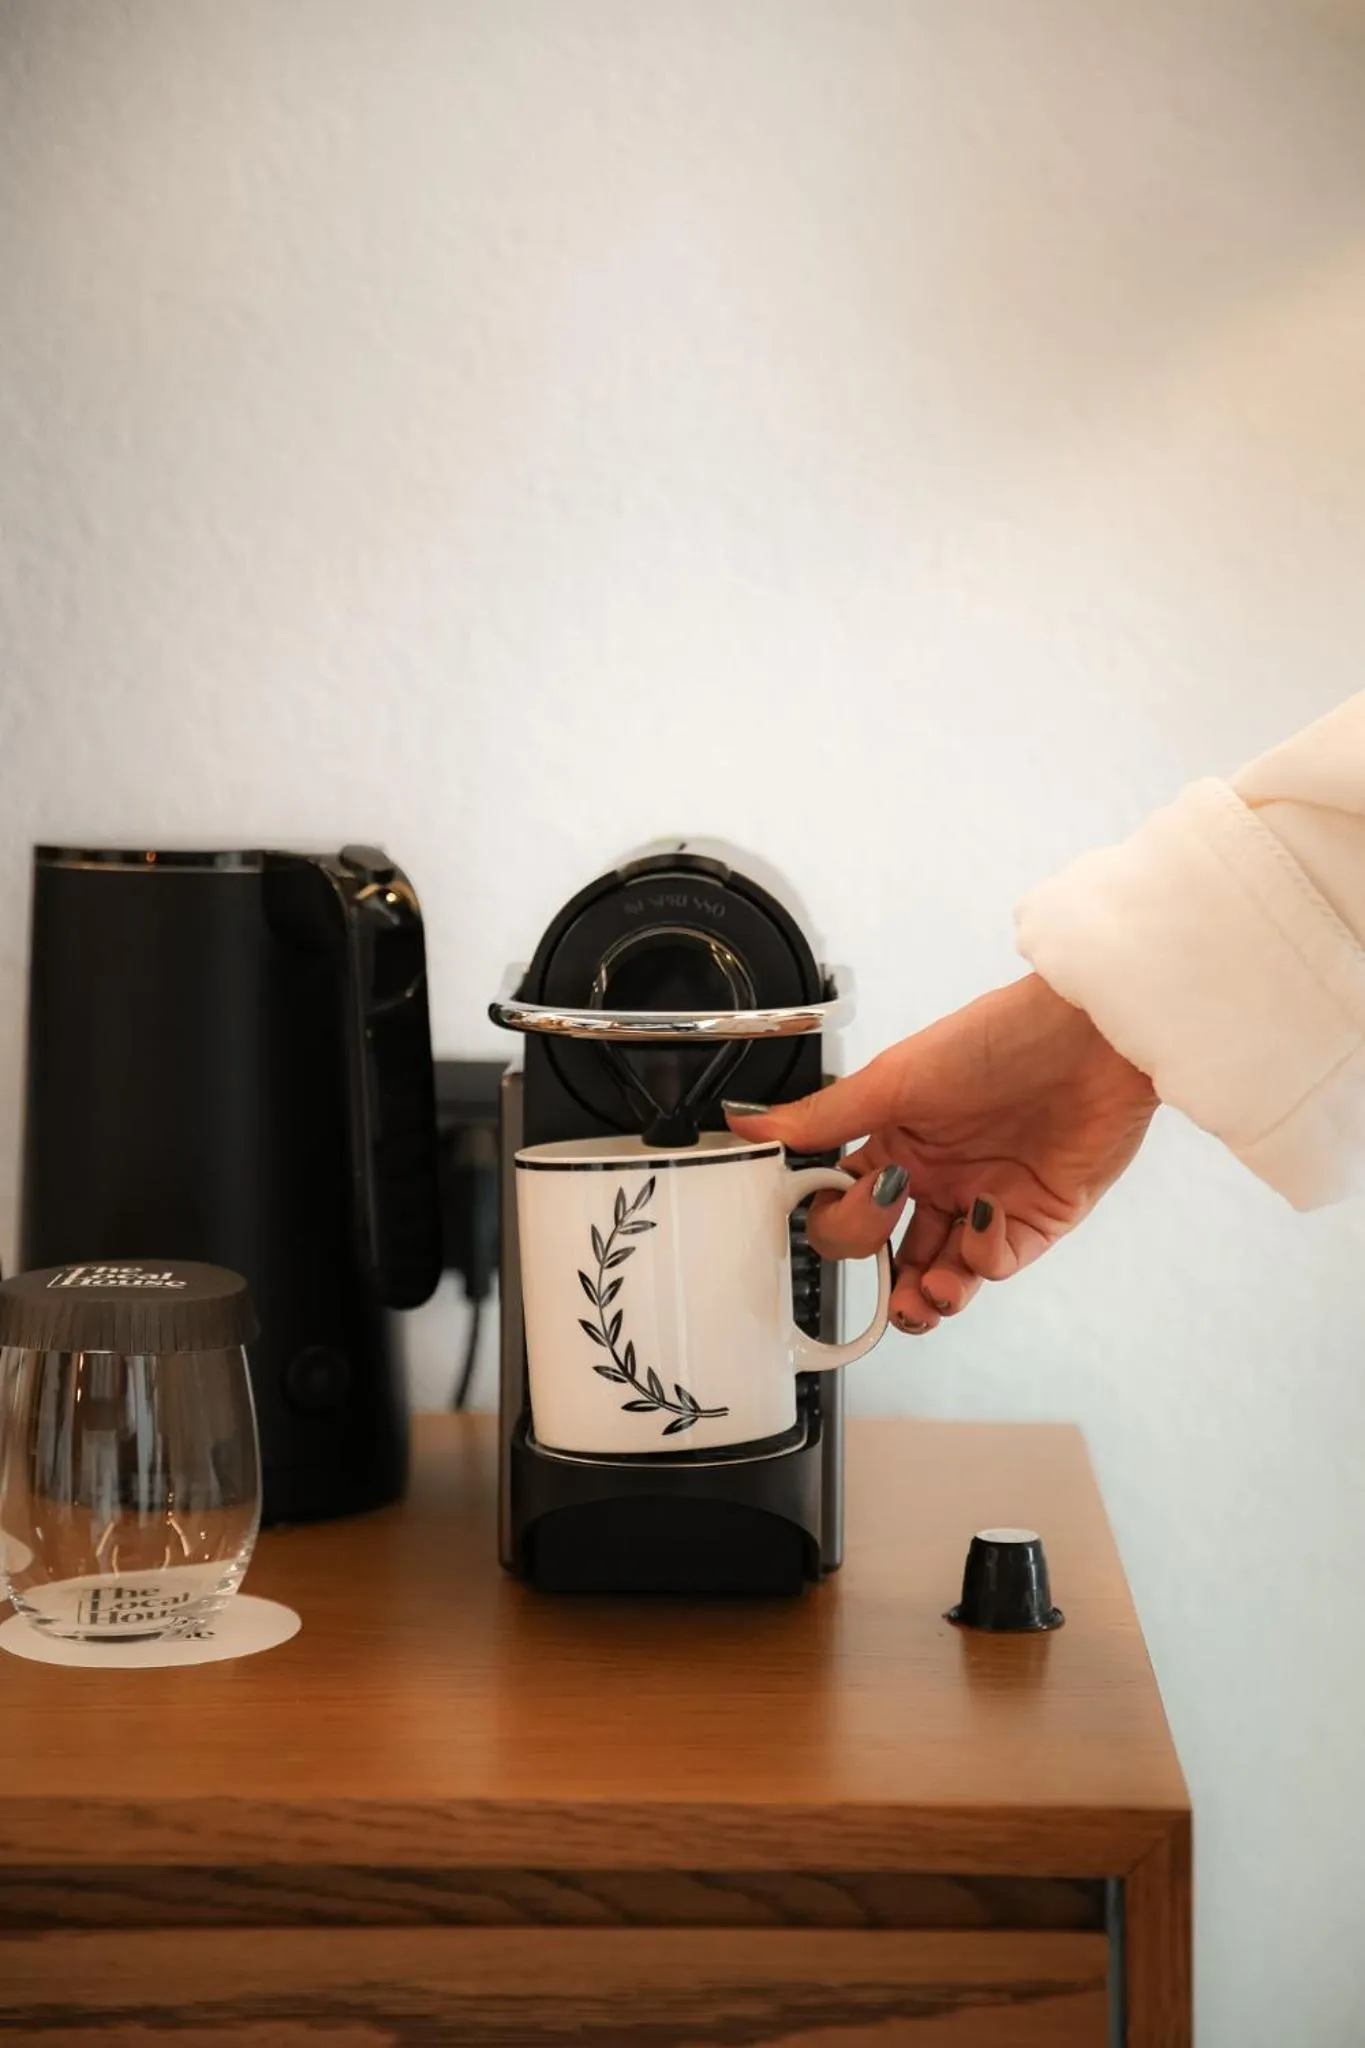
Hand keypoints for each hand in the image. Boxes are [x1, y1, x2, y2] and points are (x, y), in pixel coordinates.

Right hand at [724, 974, 1156, 1333]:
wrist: (1091, 1038)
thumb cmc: (996, 1039)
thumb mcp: (894, 1079)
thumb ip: (822, 1119)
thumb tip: (746, 1126)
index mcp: (895, 1146)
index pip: (847, 1209)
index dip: (843, 1223)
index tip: (853, 1205)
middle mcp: (937, 1180)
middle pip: (893, 1257)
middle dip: (886, 1283)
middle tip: (890, 1273)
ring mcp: (985, 1204)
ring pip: (945, 1277)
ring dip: (931, 1297)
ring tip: (928, 1294)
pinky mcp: (1035, 1221)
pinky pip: (997, 1264)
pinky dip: (984, 1258)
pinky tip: (985, 1219)